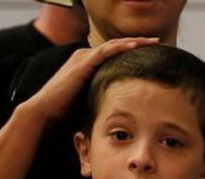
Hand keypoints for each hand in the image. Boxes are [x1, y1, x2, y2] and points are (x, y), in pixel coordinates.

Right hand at [22, 37, 158, 124]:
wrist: (45, 111)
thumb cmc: (64, 111)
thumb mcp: (89, 99)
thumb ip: (102, 96)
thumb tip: (121, 108)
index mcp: (88, 63)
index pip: (115, 53)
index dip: (134, 51)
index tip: (152, 53)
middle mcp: (86, 56)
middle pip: (117, 45)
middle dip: (139, 43)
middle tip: (158, 42)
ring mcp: (84, 57)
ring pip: (114, 45)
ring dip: (135, 42)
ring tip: (153, 41)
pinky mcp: (83, 63)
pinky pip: (105, 51)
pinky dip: (120, 47)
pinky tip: (135, 46)